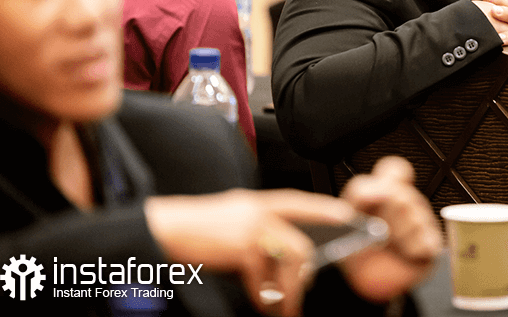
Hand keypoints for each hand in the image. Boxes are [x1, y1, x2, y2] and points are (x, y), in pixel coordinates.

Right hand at [145, 189, 354, 316]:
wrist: (160, 231)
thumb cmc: (192, 232)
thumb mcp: (229, 221)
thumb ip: (256, 230)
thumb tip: (281, 258)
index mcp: (255, 202)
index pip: (300, 201)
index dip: (325, 209)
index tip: (348, 218)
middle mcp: (257, 210)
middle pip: (299, 241)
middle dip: (305, 273)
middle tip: (300, 294)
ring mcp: (250, 226)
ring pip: (290, 258)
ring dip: (289, 291)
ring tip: (283, 309)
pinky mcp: (241, 245)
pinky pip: (265, 276)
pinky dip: (264, 297)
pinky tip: (261, 306)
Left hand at [339, 156, 442, 303]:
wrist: (357, 282)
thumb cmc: (353, 245)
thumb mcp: (347, 213)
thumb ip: (361, 191)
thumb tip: (379, 188)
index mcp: (386, 190)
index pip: (398, 170)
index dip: (392, 178)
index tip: (376, 196)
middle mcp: (407, 204)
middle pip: (405, 196)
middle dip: (386, 216)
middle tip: (376, 229)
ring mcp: (421, 224)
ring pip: (416, 218)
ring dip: (396, 235)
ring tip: (388, 244)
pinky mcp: (430, 246)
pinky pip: (427, 241)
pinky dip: (411, 249)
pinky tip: (402, 253)